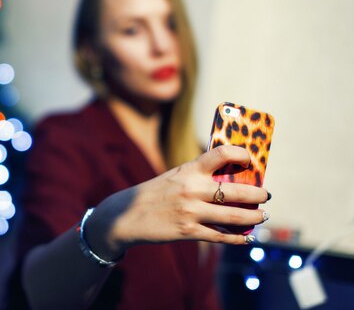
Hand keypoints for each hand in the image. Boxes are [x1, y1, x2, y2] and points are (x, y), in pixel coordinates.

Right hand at [86, 145, 269, 258]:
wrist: (125, 215)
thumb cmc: (154, 193)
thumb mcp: (173, 176)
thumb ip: (198, 177)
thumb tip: (231, 181)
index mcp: (188, 169)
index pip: (221, 154)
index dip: (241, 154)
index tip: (251, 160)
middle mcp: (191, 189)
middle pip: (236, 190)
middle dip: (257, 194)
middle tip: (266, 196)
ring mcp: (190, 212)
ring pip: (233, 216)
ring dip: (253, 217)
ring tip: (262, 216)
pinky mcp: (187, 232)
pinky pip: (220, 236)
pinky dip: (237, 238)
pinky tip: (247, 237)